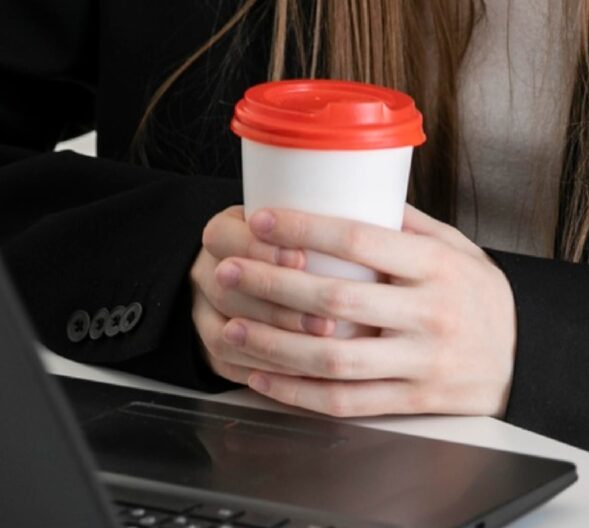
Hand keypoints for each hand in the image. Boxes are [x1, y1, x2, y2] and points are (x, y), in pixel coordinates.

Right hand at [189, 206, 331, 387]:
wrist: (247, 277)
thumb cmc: (291, 243)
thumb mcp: (298, 219)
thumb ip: (330, 217)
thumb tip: (385, 214)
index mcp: (222, 233)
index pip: (225, 237)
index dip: (260, 249)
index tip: (301, 257)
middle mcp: (206, 272)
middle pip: (226, 291)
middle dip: (278, 306)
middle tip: (325, 318)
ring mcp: (204, 314)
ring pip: (225, 337)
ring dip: (275, 345)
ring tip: (323, 347)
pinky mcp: (213, 351)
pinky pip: (230, 369)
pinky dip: (267, 374)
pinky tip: (304, 376)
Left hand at [201, 203, 515, 418]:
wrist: (528, 360)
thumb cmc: (481, 297)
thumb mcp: (457, 248)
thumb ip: (405, 224)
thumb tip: (349, 188)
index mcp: (437, 267)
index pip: (362, 240)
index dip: (306, 227)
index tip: (261, 218)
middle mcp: (428, 315)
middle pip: (336, 301)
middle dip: (272, 284)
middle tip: (228, 270)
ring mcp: (420, 363)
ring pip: (333, 359)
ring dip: (274, 344)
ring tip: (233, 326)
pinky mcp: (412, 403)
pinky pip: (345, 402)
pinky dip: (297, 393)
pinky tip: (264, 378)